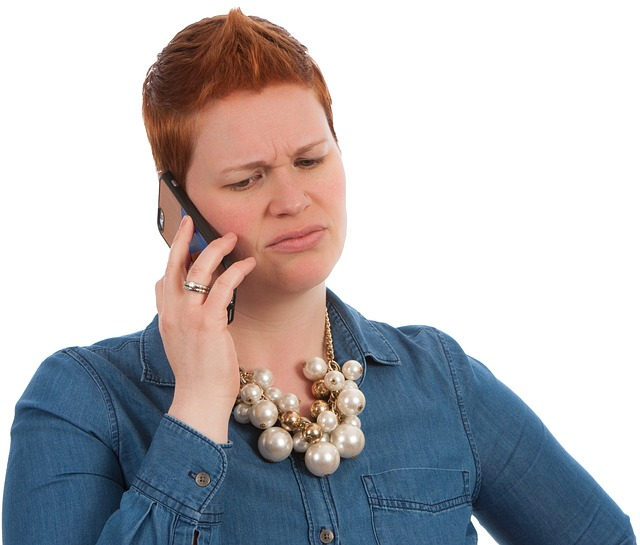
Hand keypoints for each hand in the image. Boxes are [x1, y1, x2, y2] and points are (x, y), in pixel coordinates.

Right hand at [156, 216, 255, 442]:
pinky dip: (235, 271)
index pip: (162, 282)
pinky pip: (221, 287)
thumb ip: (186, 322)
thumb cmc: (198, 375)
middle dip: (183, 240)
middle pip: (173, 266)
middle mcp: (171, 313)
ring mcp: (187, 317)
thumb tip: (198, 305)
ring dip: (216, 249)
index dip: (172, 260)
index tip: (183, 244)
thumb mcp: (184, 345)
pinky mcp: (207, 323)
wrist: (199, 399)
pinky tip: (247, 264)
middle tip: (192, 221)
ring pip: (198, 270)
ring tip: (230, 238)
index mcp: (166, 319)